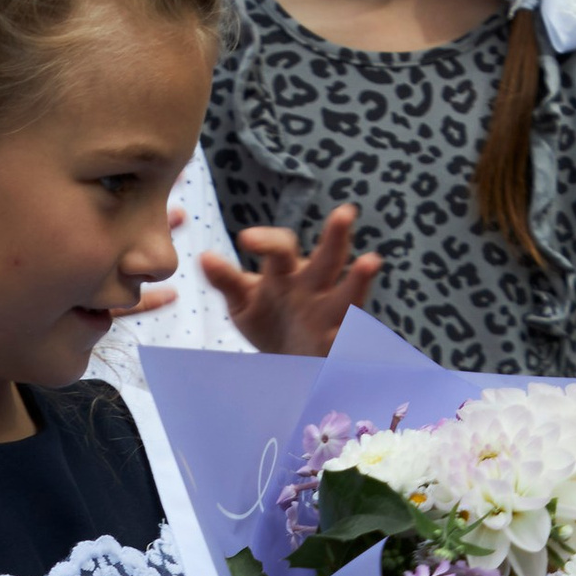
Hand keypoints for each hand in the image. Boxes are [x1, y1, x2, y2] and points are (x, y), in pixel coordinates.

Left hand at [201, 206, 383, 357]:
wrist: (287, 363)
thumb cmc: (267, 320)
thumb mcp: (242, 301)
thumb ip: (226, 280)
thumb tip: (203, 257)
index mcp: (286, 272)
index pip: (280, 248)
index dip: (266, 241)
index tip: (245, 240)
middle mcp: (313, 287)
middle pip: (328, 257)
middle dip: (336, 236)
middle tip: (344, 213)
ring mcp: (329, 315)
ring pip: (348, 294)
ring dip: (359, 279)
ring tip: (371, 261)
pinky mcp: (337, 345)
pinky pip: (350, 339)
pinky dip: (360, 334)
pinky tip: (366, 329)